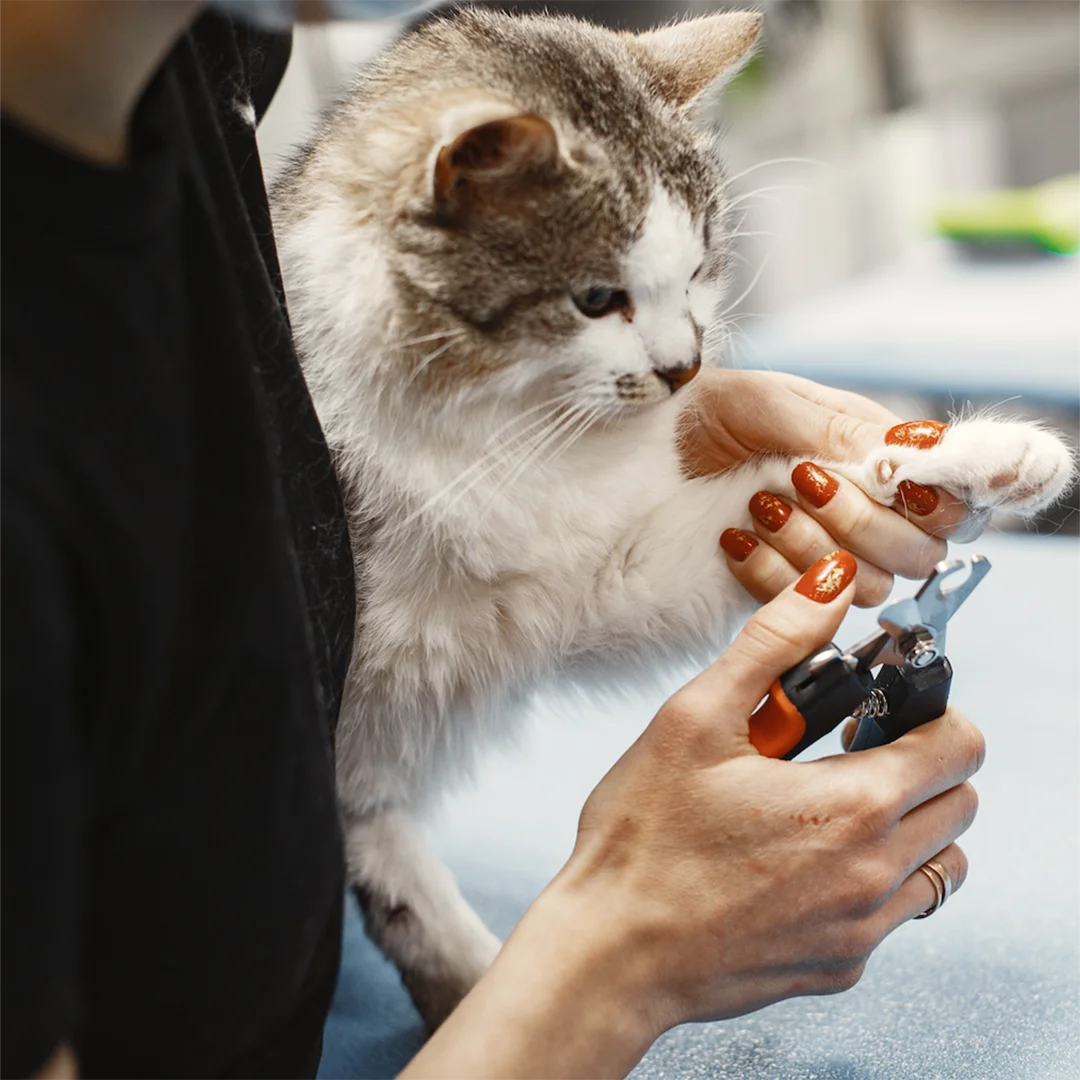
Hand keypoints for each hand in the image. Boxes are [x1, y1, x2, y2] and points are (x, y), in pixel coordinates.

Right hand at [402, 555, 982, 1079]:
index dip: (929, 709)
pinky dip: (875, 875)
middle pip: (961, 801)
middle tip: (847, 748)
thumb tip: (827, 584)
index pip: (959, 744)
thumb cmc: (644, 839)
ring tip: (829, 803)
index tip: (882, 706)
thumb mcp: (695, 718)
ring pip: (941, 861)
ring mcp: (861, 928)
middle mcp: (874, 873)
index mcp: (852, 805)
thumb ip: (773, 643)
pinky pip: (896, 912)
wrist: (612, 954)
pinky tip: (803, 858)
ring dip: (908, 822)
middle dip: (920, 762)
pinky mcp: (840, 965)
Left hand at [681, 369, 980, 605]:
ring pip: (866, 587)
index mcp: (875, 459)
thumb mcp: (772, 402)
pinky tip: (734, 539)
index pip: (948, 503)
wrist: (646, 452)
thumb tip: (914, 456)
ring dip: (810, 546)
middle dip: (859, 521)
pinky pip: (802, 608)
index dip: (934, 504)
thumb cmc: (709, 411)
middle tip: (802, 481)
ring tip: (759, 503)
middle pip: (916, 553)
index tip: (893, 486)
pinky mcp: (783, 591)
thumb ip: (843, 430)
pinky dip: (769, 574)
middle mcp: (862, 512)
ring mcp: (824, 556)